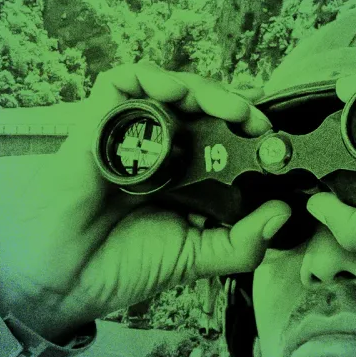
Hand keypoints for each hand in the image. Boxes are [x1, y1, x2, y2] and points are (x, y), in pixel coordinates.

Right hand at [0, 62, 290, 342]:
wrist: (72, 280)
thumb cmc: (127, 266)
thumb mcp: (198, 256)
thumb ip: (243, 241)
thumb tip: (283, 213)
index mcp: (186, 175)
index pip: (224, 137)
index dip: (251, 132)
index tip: (275, 142)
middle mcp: (160, 149)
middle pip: (202, 106)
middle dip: (235, 105)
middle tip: (256, 122)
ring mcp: (129, 134)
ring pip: (170, 87)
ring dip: (204, 88)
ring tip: (228, 108)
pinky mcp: (97, 123)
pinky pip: (122, 81)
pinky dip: (151, 77)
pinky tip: (174, 91)